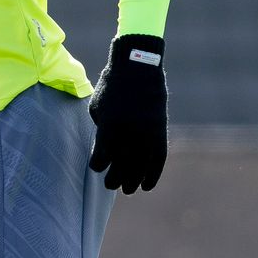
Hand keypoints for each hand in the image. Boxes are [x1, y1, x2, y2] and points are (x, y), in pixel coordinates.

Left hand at [88, 34, 167, 192]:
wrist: (139, 68)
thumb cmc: (112, 86)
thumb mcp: (98, 107)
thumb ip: (100, 132)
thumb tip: (104, 154)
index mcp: (110, 128)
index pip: (101, 160)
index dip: (97, 166)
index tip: (97, 166)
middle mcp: (129, 134)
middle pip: (121, 169)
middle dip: (114, 180)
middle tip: (111, 184)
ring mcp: (147, 134)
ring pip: (140, 168)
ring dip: (133, 182)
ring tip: (128, 189)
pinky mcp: (161, 132)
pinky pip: (158, 161)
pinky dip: (153, 175)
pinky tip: (147, 186)